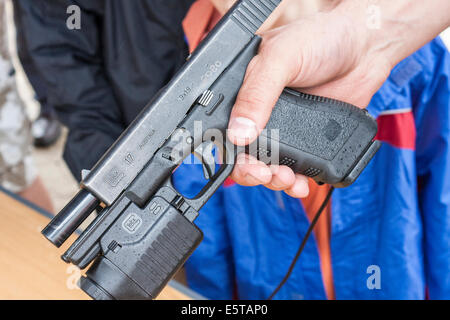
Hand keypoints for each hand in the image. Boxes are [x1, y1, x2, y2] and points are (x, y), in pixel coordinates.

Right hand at [227, 0, 449, 197]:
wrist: (363, 48)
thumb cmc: (319, 40)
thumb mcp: (280, 58)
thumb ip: (257, 94)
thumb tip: (239, 132)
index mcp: (243, 93)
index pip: (222, 129)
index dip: (229, 151)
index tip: (244, 161)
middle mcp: (260, 113)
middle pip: (243, 155)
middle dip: (251, 172)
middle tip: (264, 173)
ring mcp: (284, 129)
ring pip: (267, 167)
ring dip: (273, 180)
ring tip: (286, 178)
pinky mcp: (308, 140)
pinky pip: (296, 168)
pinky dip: (296, 181)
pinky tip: (300, 182)